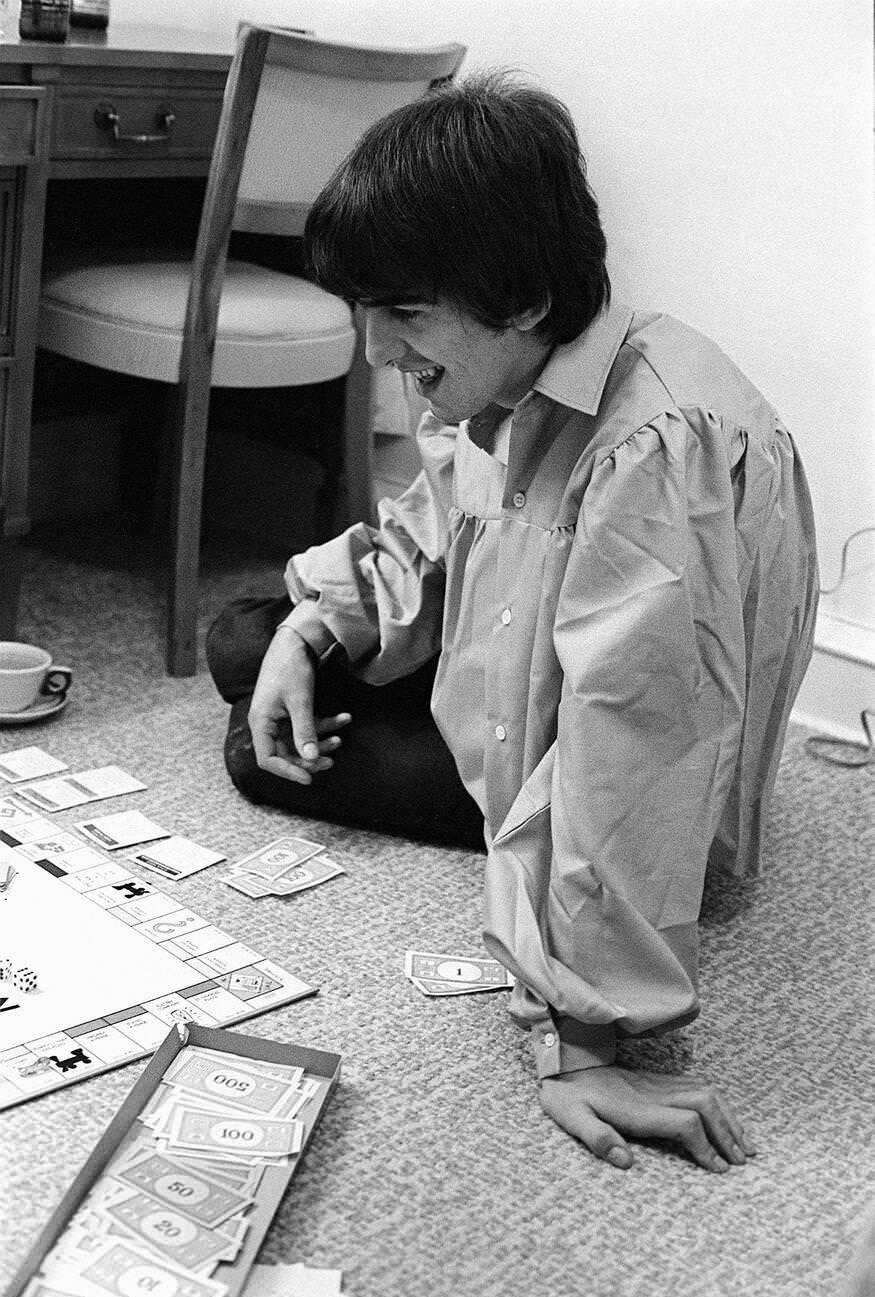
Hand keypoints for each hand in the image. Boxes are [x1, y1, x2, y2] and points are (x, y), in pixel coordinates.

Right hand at [248, 626, 350, 783]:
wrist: (297, 638)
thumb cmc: (291, 667)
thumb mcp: (300, 701)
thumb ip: (305, 731)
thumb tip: (311, 759)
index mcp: (261, 722)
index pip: (267, 759)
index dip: (287, 772)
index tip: (309, 779)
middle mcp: (267, 722)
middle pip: (286, 753)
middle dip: (310, 758)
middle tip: (331, 761)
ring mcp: (280, 716)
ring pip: (300, 741)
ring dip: (321, 741)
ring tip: (341, 739)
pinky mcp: (292, 709)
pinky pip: (309, 725)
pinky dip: (326, 724)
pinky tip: (345, 718)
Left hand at [540, 1064, 755, 1171]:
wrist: (564, 1062)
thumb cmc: (567, 1096)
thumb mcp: (572, 1118)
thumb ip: (598, 1138)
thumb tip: (625, 1161)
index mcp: (637, 1107)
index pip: (685, 1123)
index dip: (706, 1146)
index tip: (718, 1170)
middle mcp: (653, 1092)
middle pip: (705, 1103)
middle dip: (728, 1132)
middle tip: (743, 1160)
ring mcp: (657, 1083)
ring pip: (706, 1091)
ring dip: (728, 1117)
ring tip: (745, 1143)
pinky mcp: (656, 1080)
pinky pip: (696, 1086)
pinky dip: (717, 1104)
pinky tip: (723, 1118)